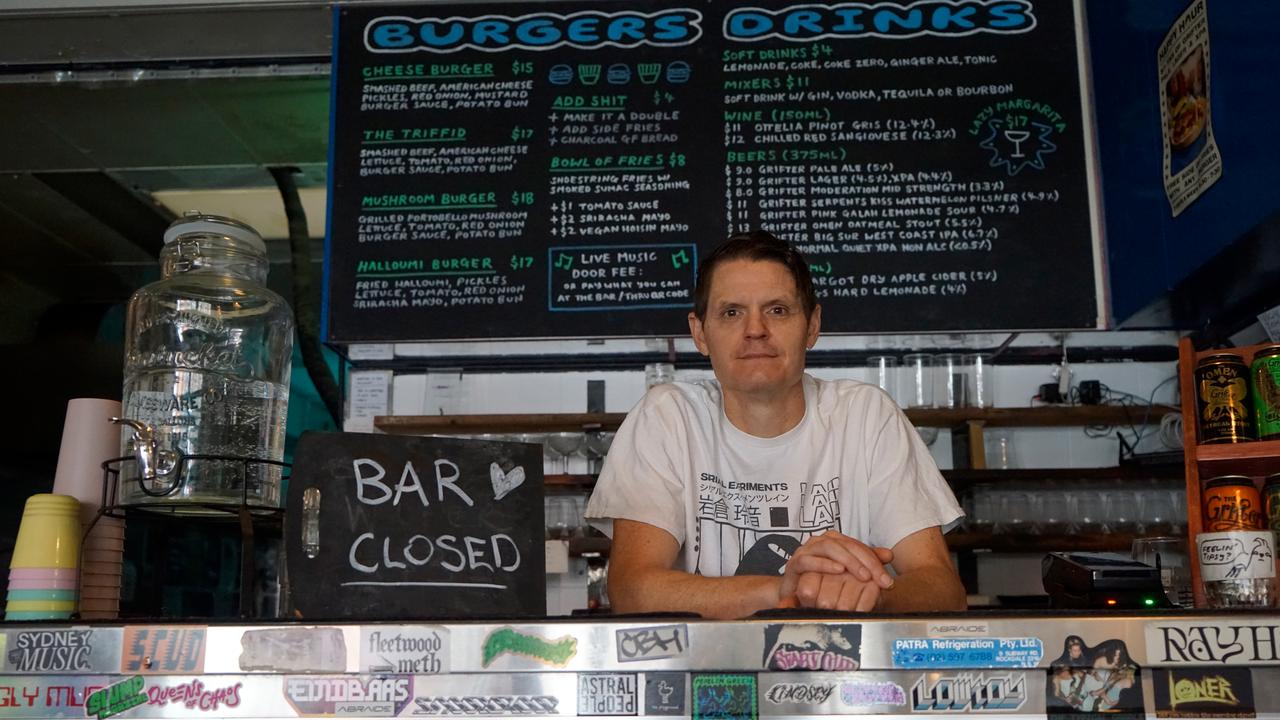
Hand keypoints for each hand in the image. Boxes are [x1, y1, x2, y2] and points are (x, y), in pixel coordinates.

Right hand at [778, 531, 892, 606]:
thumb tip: (889, 555)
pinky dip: (824, 563)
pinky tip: (838, 570)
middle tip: (878, 578)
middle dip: (865, 561)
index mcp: (835, 541)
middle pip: (845, 544)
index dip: (875, 561)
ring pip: (828, 547)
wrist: (797, 595)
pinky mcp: (794, 563)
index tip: (887, 581)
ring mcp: (806, 550)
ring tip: (862, 574)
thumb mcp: (849, 575)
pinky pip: (808, 559)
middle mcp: (820, 541)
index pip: (858, 546)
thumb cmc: (823, 583)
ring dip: (847, 560)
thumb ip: (867, 563)